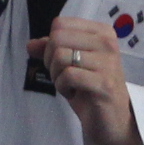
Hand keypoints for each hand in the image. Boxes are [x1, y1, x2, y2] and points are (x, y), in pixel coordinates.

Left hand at [33, 18, 136, 144]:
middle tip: (64, 75)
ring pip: (61, 56)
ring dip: (57, 76)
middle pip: (57, 38)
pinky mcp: (104, 83)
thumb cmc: (90, 88)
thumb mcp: (69, 64)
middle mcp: (107, 42)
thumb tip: (30, 45)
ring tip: (70, 85)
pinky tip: (74, 93)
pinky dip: (63, 87)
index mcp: (102, 32)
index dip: (51, 44)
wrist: (113, 120)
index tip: (63, 61)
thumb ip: (51, 50)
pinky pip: (68, 76)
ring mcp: (108, 62)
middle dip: (51, 60)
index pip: (60, 24)